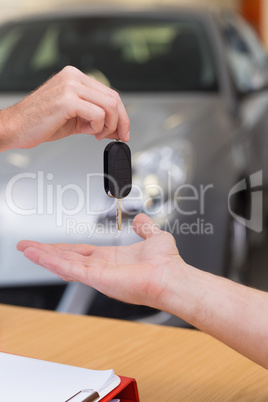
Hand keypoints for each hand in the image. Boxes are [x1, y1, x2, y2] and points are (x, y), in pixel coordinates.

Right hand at [0, 66, 129, 150]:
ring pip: (109, 105)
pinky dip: (98, 127)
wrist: (16, 127)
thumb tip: (116, 128)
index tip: (123, 130)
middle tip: (117, 136)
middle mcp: (73, 77)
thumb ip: (95, 120)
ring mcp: (70, 86)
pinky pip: (97, 114)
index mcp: (75, 78)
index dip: (122, 114)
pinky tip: (89, 131)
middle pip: (113, 97)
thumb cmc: (39, 122)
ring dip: (109, 125)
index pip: (110, 93)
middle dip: (121, 121)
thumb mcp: (74, 119)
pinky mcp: (67, 100)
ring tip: (97, 134)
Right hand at [17, 214, 182, 308]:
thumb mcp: (153, 237)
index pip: (81, 252)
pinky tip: (40, 255)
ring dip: (44, 256)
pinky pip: (71, 268)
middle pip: (67, 257)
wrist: (173, 276)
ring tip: (27, 249)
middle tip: (28, 247)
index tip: (50, 245)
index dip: (64, 248)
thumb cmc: (167, 263)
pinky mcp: (98, 278)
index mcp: (111, 258)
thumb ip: (144, 228)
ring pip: (64, 263)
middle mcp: (102, 267)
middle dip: (46, 252)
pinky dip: (53, 261)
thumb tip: (141, 219)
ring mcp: (98, 274)